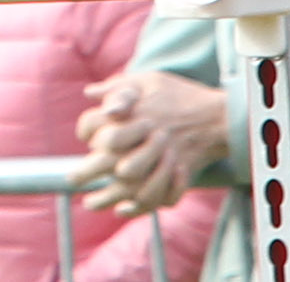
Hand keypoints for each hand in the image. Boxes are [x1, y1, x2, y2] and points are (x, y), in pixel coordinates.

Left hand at [76, 70, 226, 212]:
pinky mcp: (179, 174)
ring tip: (91, 203)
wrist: (218, 115)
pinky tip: (122, 210)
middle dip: (89, 171)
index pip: (102, 125)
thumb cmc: (179, 95)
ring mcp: (165, 158)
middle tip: (71, 180)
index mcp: (139, 113)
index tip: (84, 138)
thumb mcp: (148, 80)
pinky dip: (140, 207)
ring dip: (110, 197)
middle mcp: (150, 137)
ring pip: (134, 183)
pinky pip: (158, 197)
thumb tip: (89, 94)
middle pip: (113, 157)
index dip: (87, 132)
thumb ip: (117, 87)